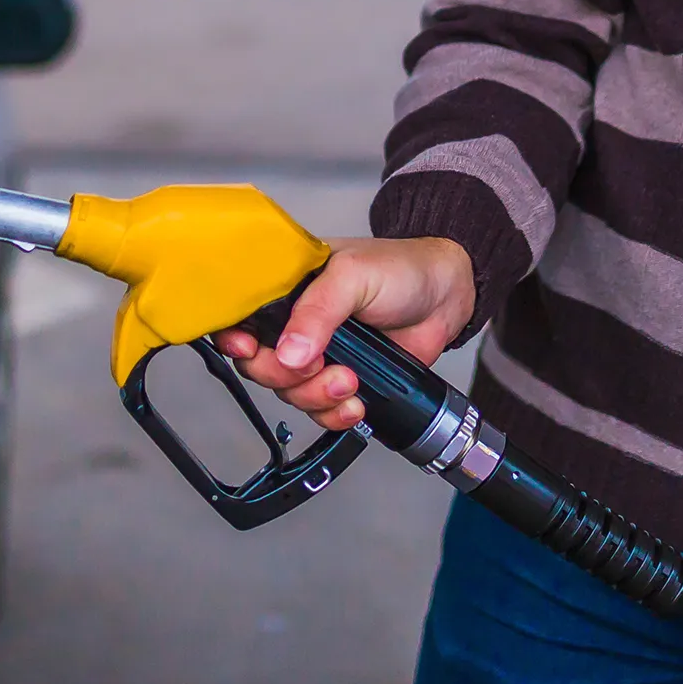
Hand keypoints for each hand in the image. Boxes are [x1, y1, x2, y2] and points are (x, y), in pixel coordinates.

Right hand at [213, 236, 475, 431]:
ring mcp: (318, 354)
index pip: (241, 317)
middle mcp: (295, 322)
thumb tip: (288, 352)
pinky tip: (355, 403)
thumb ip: (318, 312)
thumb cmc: (400, 269)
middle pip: (259, 364)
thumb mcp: (354, 276)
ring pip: (289, 393)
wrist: (446, 296)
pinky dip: (334, 414)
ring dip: (316, 396)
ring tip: (350, 380)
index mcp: (287, 287)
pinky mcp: (340, 380)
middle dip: (285, 375)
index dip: (236, 338)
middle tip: (317, 365)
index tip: (250, 349)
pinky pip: (319, 411)